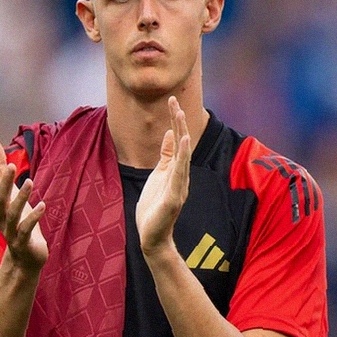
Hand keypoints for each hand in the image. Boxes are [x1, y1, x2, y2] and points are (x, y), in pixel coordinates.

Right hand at [0, 139, 46, 270]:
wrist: (25, 257)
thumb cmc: (17, 218)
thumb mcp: (9, 192)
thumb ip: (0, 168)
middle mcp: (0, 218)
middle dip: (4, 184)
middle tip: (10, 166)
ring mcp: (11, 231)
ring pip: (13, 214)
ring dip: (21, 198)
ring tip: (31, 182)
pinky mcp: (24, 241)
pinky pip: (27, 228)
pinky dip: (34, 217)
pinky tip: (43, 204)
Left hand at [137, 96, 191, 255]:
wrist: (152, 236)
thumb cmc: (154, 208)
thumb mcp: (157, 175)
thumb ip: (165, 156)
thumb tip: (169, 134)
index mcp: (175, 170)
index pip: (177, 141)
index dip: (175, 121)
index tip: (172, 101)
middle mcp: (181, 175)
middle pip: (181, 143)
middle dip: (178, 121)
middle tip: (174, 100)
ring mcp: (179, 185)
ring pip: (183, 154)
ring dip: (182, 133)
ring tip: (179, 114)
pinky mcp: (175, 196)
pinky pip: (180, 172)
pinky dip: (183, 156)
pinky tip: (184, 141)